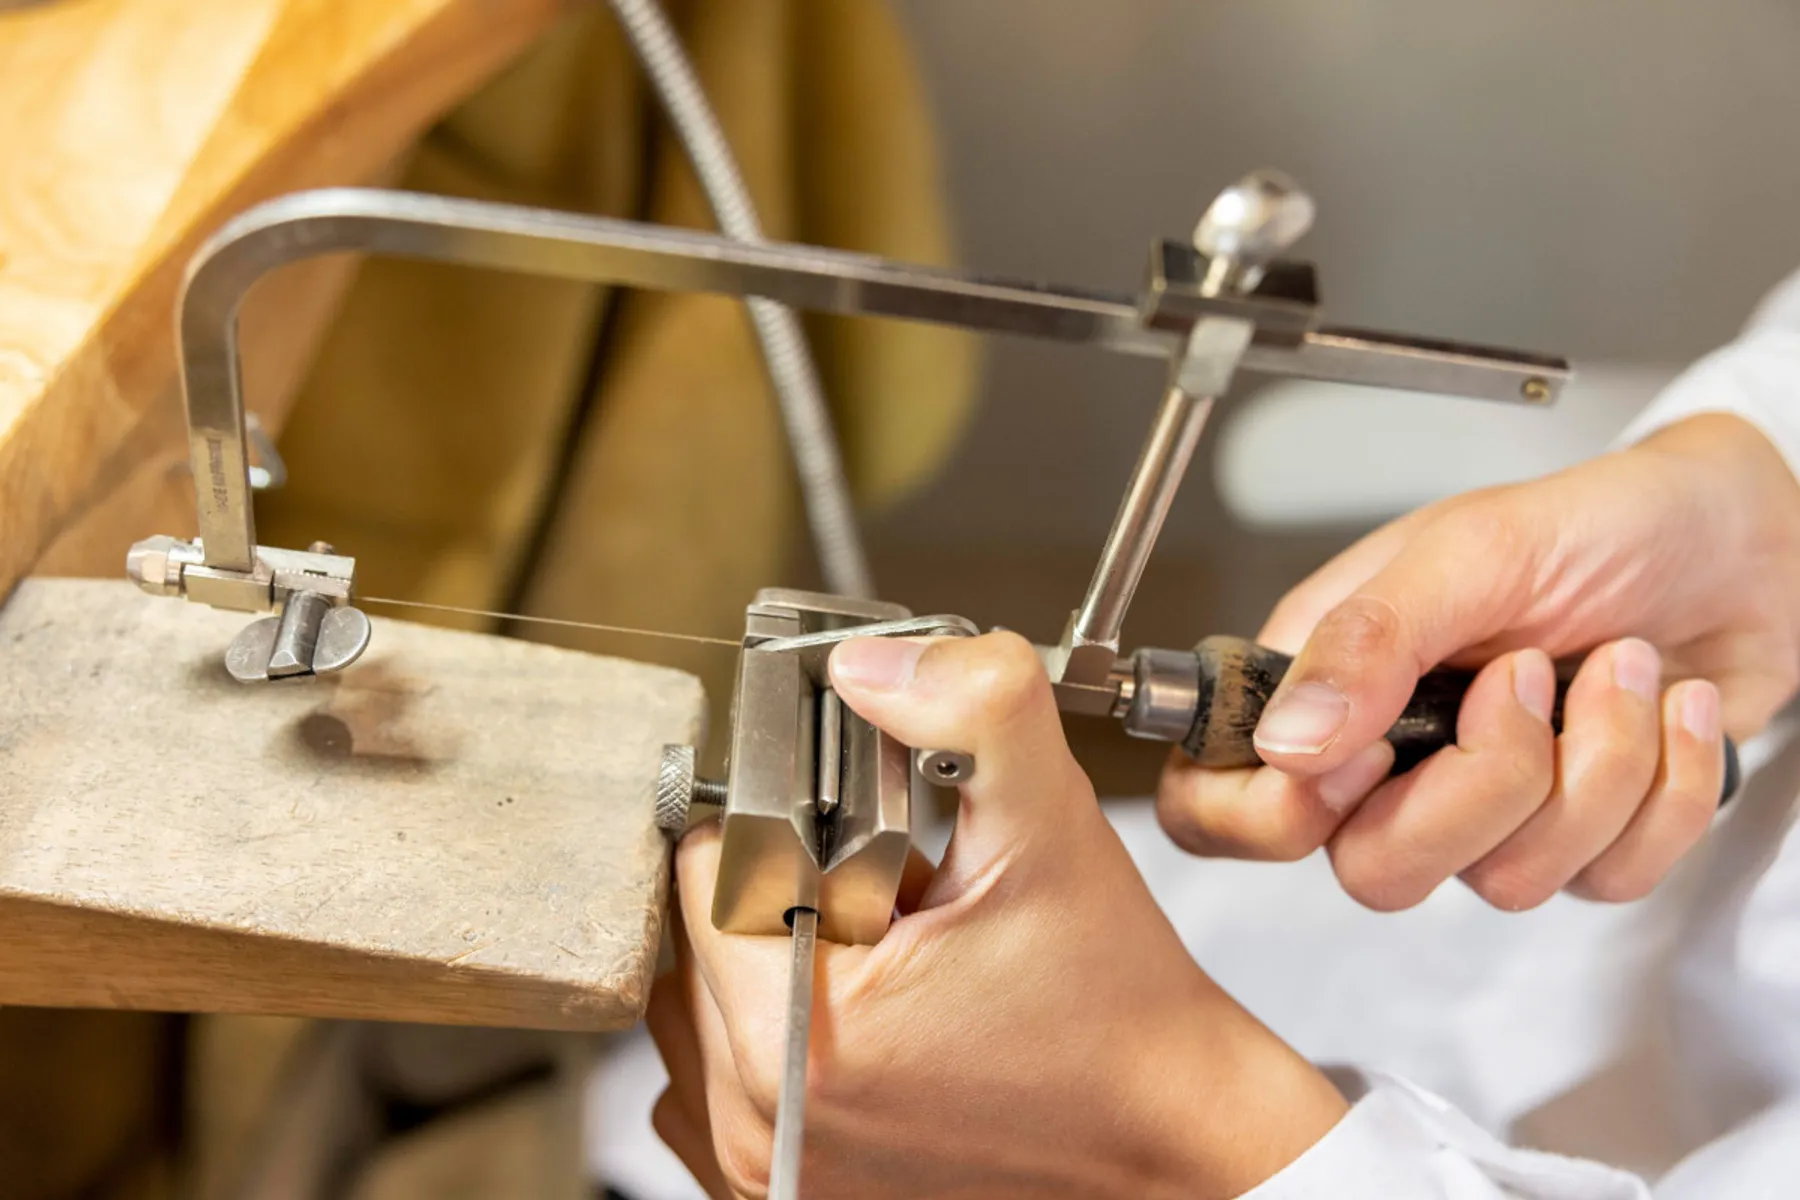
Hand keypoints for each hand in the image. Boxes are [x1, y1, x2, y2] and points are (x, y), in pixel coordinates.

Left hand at [648, 632, 1346, 1198]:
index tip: (871, 838)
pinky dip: (776, 1031)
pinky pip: (725, 1075)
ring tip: (886, 955)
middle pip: (697, 936)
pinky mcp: (781, 1190)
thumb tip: (868, 664)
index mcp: (795, 1041)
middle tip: (893, 896)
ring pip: (703, 1004)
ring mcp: (763, 1171)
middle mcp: (756, 1124)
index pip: (705, 870)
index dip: (784, 823)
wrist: (1170, 1136)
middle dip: (784, 892)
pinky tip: (869, 1017)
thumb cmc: (1115, 1009)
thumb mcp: (1054, 832)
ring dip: (775, 959)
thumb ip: (972, 714)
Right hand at [1158, 413, 1799, 910]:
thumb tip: (1286, 742)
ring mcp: (1484, 809)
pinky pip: (1606, 881)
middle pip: (1374, 871)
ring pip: (1505, 882)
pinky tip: (1665, 706)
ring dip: (1596, 766)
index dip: (1264, 819)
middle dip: (1481, 788)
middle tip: (1529, 679)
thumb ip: (1370, 641)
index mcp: (1325, 682)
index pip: (1218, 804)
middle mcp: (1388, 761)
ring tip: (1622, 666)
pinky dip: (1663, 791)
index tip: (1353, 768)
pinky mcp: (1579, 837)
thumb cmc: (1595, 523)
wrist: (1741, 540)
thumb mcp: (1471, 551)